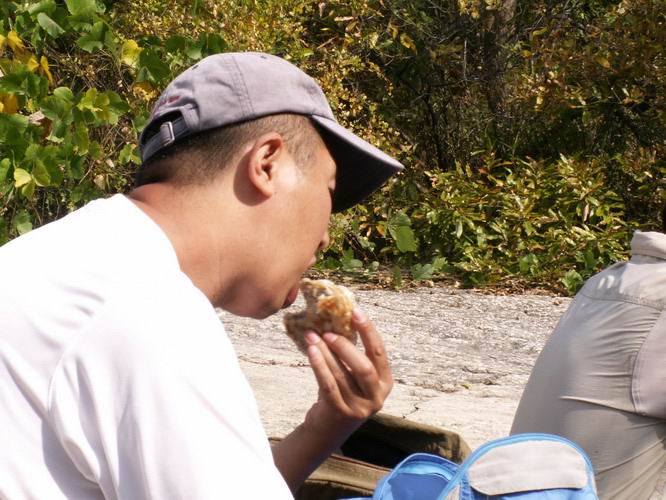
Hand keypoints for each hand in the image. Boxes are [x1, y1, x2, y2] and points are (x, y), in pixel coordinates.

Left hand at [302, 307, 392, 439]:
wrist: (327, 431)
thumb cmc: (342, 395)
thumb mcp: (354, 378)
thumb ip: (353, 357)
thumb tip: (337, 320)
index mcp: (385, 383)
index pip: (379, 353)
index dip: (368, 331)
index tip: (356, 311)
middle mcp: (376, 397)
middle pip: (364, 367)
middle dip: (345, 346)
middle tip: (328, 331)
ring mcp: (359, 408)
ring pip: (342, 375)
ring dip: (325, 353)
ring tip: (312, 336)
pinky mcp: (340, 414)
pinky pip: (328, 385)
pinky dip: (319, 366)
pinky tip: (311, 351)